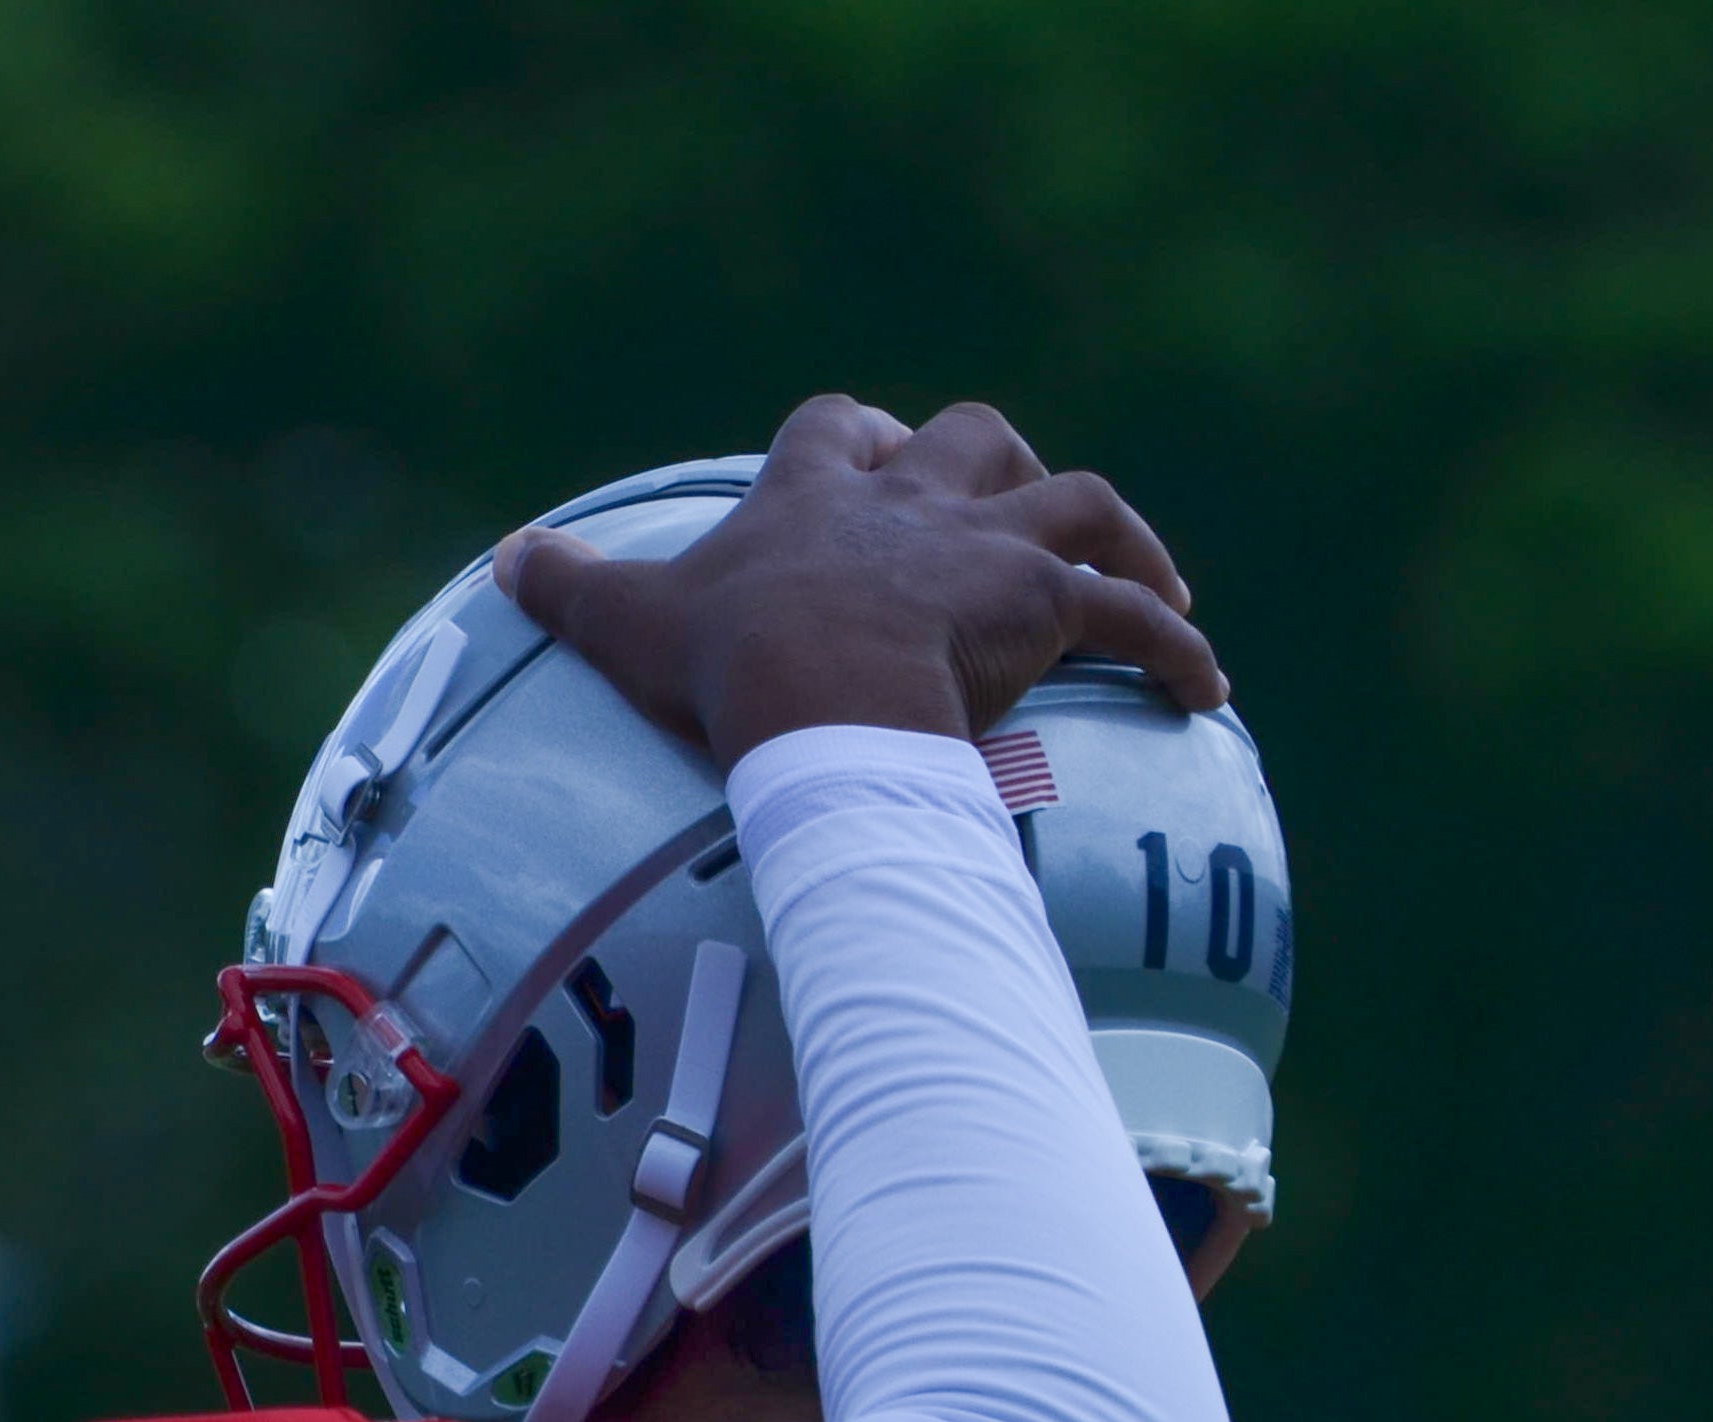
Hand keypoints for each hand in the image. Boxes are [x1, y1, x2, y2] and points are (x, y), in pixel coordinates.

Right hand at [496, 395, 1224, 762]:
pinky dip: (1175, 649)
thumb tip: (506, 558)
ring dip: (1122, 540)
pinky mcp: (1046, 607)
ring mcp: (986, 551)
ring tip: (1154, 590)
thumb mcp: (628, 622)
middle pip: (976, 442)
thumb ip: (569, 587)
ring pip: (1081, 503)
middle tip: (1011, 524)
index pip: (838, 430)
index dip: (859, 442)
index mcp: (817, 501)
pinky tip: (1206, 690)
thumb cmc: (724, 667)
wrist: (815, 700)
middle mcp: (913, 508)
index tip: (869, 459)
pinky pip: (1133, 619)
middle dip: (998, 472)